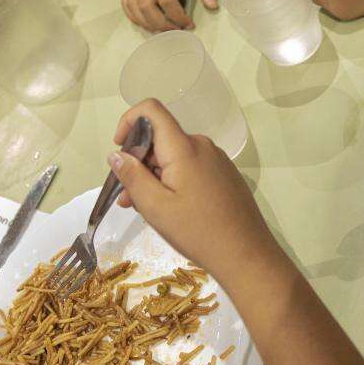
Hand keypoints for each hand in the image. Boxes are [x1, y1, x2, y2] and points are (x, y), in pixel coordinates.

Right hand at [108, 99, 277, 279]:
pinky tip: (170, 210)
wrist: (246, 254)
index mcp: (184, 148)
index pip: (152, 110)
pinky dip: (173, 181)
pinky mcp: (224, 175)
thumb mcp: (155, 207)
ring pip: (175, 157)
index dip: (129, 121)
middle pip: (162, 138)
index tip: (120, 149)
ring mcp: (216, 160)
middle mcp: (202, 146)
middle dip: (139, 162)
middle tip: (127, 197)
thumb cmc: (197, 231)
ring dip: (154, 176)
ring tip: (145, 209)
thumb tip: (116, 154)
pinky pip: (190, 168)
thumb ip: (132, 176)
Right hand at [122, 0, 215, 31]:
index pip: (167, 0)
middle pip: (146, 6)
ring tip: (162, 29)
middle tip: (176, 30)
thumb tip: (213, 6)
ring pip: (133, 6)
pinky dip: (133, 15)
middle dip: (160, 24)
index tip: (189, 24)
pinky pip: (127, 1)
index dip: (177, 16)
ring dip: (145, 22)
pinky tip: (146, 21)